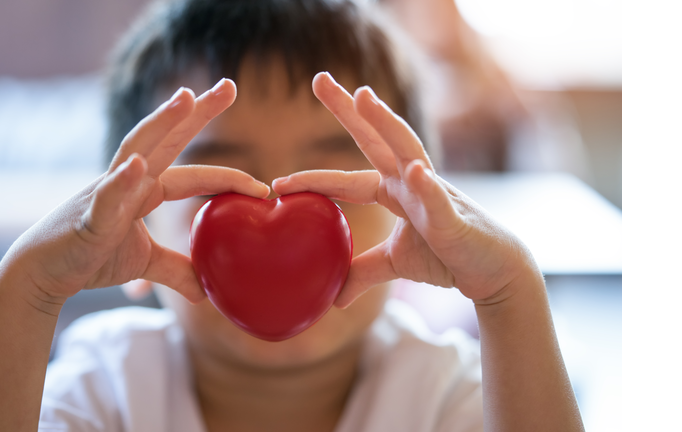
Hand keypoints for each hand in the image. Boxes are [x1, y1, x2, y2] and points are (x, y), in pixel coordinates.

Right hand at [0, 79, 268, 304]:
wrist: (45, 272)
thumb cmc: (92, 256)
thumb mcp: (144, 262)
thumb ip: (176, 268)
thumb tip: (208, 290)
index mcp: (148, 189)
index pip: (195, 175)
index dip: (229, 179)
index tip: (263, 186)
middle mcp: (130, 179)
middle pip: (168, 139)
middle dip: (197, 112)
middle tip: (230, 85)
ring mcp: (107, 191)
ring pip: (137, 149)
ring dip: (161, 124)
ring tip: (185, 99)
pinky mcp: (88, 214)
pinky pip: (106, 197)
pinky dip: (121, 181)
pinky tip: (137, 166)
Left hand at [272, 72, 536, 306]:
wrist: (491, 271)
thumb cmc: (446, 257)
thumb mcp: (395, 264)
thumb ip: (364, 272)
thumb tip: (333, 298)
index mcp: (393, 190)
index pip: (345, 179)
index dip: (312, 180)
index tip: (277, 182)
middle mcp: (410, 179)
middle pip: (374, 138)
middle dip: (348, 109)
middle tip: (318, 78)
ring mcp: (433, 190)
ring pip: (406, 148)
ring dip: (385, 122)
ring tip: (363, 97)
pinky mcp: (453, 214)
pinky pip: (438, 198)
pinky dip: (427, 185)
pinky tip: (415, 170)